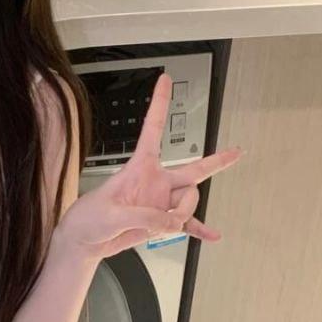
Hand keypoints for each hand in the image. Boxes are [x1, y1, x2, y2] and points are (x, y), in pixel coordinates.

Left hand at [60, 72, 244, 261]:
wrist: (85, 241)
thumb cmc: (89, 219)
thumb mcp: (113, 214)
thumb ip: (146, 217)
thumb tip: (173, 223)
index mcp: (139, 168)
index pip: (152, 130)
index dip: (159, 104)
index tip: (165, 80)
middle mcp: (155, 182)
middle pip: (192, 170)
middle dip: (216, 162)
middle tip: (237, 152)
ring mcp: (160, 202)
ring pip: (189, 203)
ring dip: (181, 215)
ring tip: (161, 225)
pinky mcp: (161, 223)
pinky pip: (187, 225)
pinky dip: (199, 230)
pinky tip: (213, 235)